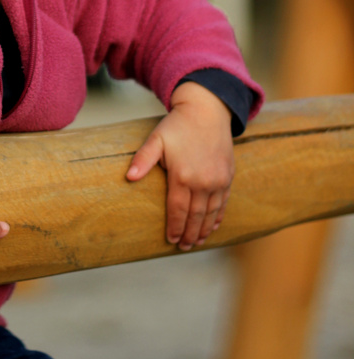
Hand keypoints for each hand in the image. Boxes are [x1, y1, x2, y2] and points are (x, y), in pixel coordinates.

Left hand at [126, 82, 234, 249]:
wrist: (207, 111)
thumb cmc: (177, 126)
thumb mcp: (156, 139)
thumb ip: (143, 159)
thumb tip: (128, 177)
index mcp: (182, 176)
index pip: (177, 210)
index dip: (174, 227)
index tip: (169, 240)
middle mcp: (202, 182)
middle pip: (195, 216)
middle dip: (188, 234)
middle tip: (182, 247)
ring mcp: (218, 180)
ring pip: (210, 213)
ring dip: (203, 230)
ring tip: (196, 243)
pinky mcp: (228, 176)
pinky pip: (223, 203)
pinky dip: (218, 218)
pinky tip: (213, 227)